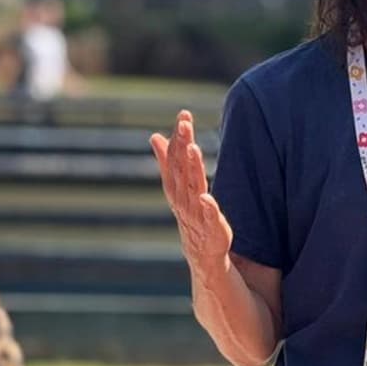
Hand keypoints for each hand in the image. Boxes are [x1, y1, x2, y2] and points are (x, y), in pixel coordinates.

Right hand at [150, 111, 233, 279]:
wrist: (200, 250)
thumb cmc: (190, 213)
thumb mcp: (178, 185)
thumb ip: (168, 160)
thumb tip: (154, 136)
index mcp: (175, 186)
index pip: (175, 158)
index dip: (178, 137)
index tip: (183, 115)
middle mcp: (182, 197)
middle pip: (181, 168)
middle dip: (182, 145)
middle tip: (185, 123)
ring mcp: (196, 212)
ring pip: (192, 187)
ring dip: (192, 169)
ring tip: (193, 149)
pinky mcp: (211, 227)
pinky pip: (208, 216)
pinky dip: (207, 206)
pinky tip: (206, 196)